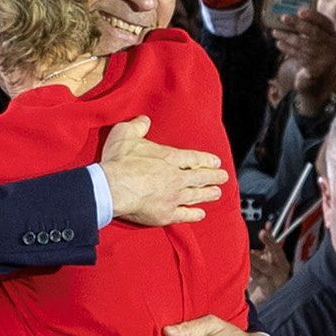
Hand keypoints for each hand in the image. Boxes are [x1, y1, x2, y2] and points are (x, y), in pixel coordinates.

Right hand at [98, 116, 224, 227]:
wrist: (112, 187)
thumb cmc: (118, 161)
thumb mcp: (125, 133)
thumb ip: (137, 126)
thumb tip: (144, 120)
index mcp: (168, 157)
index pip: (193, 158)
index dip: (206, 160)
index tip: (217, 162)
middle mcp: (175, 177)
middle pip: (200, 176)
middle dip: (213, 176)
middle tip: (224, 177)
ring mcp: (173, 197)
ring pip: (196, 195)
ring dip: (208, 193)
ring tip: (217, 193)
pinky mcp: (166, 214)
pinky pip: (185, 215)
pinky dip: (194, 214)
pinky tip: (201, 214)